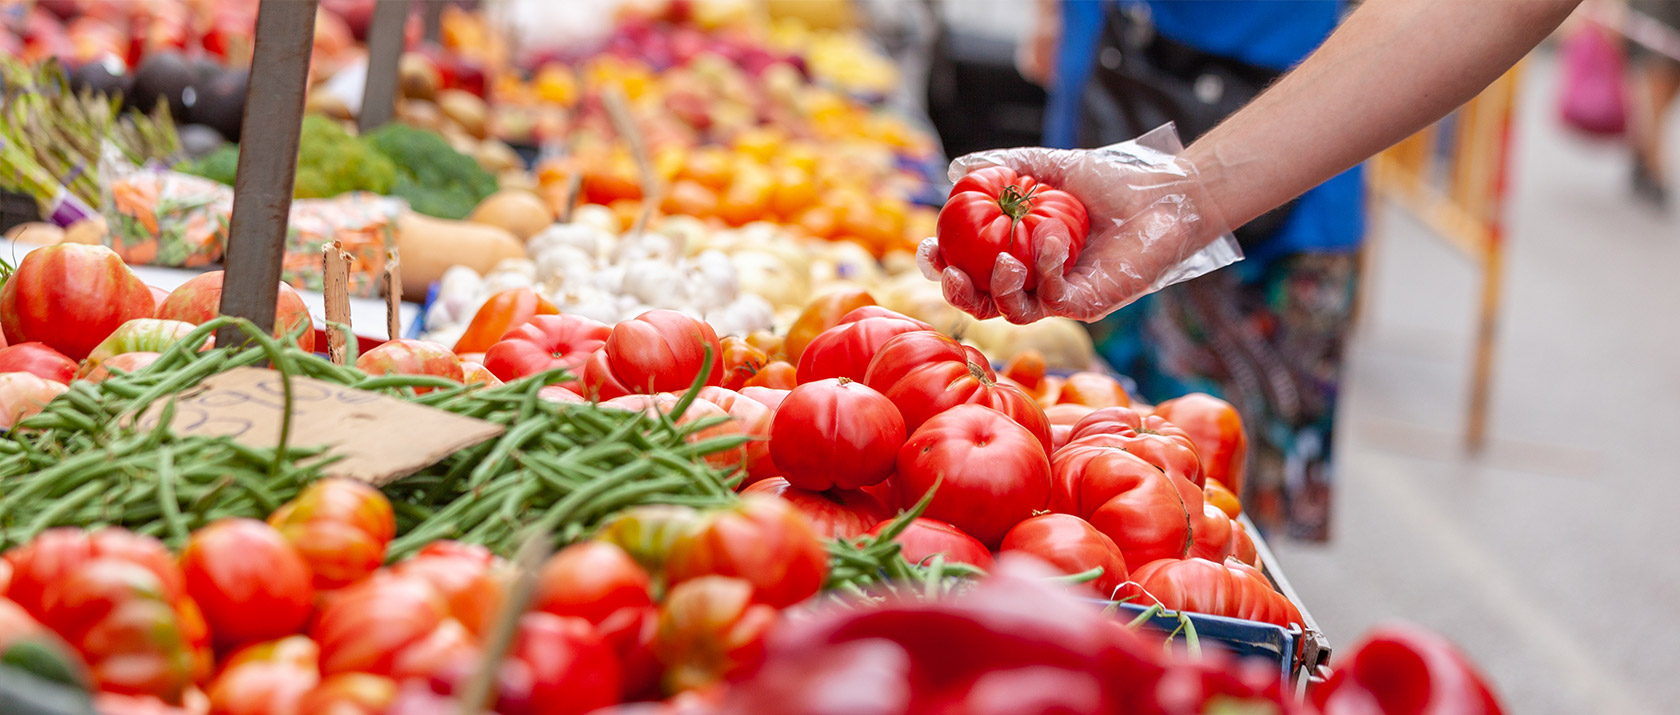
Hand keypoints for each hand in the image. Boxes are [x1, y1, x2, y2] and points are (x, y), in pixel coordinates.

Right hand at [919, 125, 1240, 322]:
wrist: (1163, 194)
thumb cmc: (1110, 183)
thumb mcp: (1050, 167)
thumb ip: (1006, 167)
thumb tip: (956, 170)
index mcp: (1017, 254)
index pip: (969, 270)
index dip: (942, 266)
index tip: (929, 247)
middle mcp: (1035, 282)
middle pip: (982, 303)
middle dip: (958, 293)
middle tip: (950, 272)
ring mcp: (1060, 297)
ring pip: (1014, 312)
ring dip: (1002, 287)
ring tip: (1006, 258)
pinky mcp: (1088, 304)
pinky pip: (1055, 298)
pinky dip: (1048, 267)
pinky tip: (1052, 234)